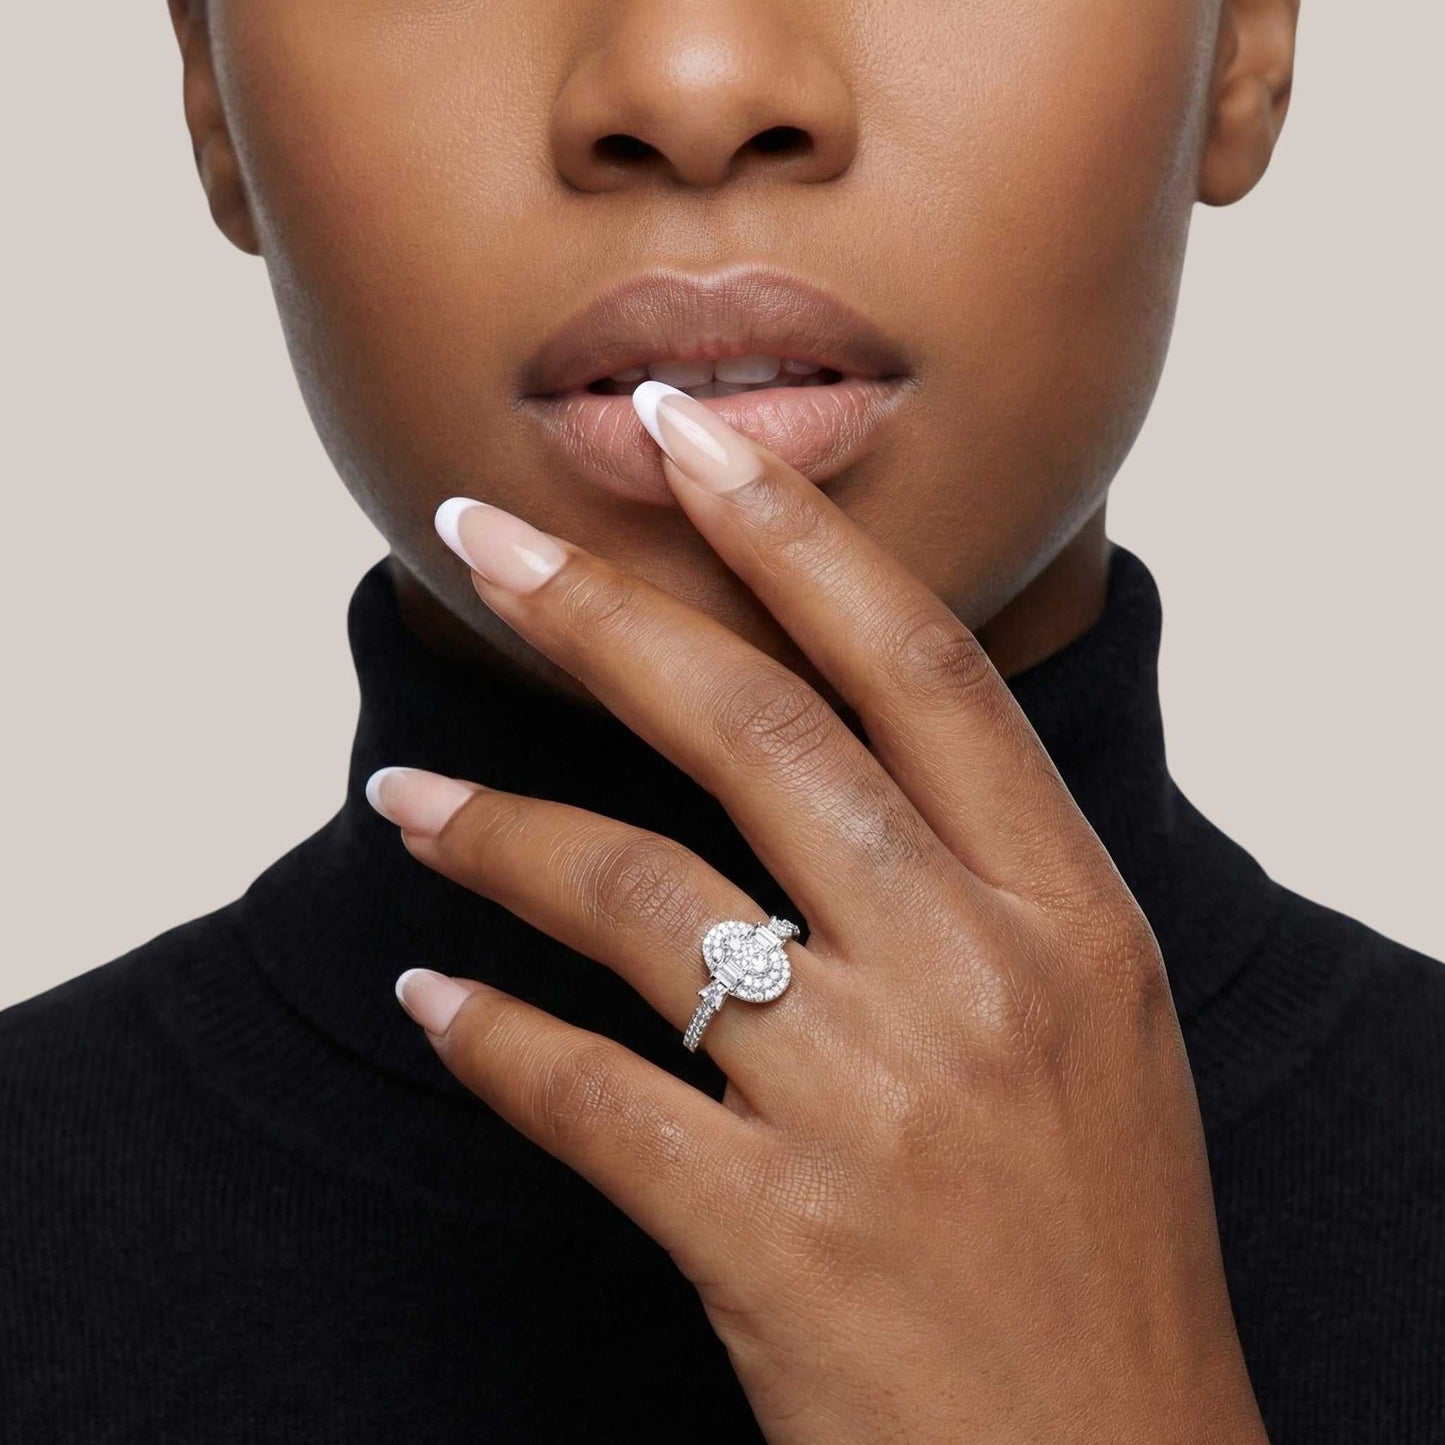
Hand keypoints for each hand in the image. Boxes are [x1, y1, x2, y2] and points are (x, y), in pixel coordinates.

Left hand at [368, 385, 1266, 1443]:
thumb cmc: (1100, 1243)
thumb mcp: (1091, 1024)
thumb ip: (982, 885)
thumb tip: (839, 773)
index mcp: (1066, 912)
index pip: (915, 667)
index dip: (792, 533)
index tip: (688, 438)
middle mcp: (973, 976)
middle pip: (756, 734)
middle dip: (603, 614)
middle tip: (481, 536)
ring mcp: (872, 1104)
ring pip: (642, 899)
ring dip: (500, 832)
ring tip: (405, 797)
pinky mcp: (772, 1235)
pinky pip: (589, 1094)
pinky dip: (494, 1040)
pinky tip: (437, 999)